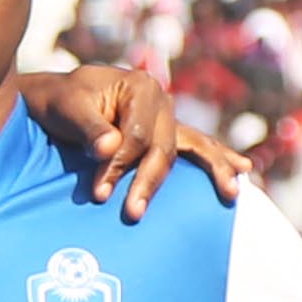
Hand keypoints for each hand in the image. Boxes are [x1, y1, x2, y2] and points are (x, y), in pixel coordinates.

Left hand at [20, 62, 244, 218]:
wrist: (59, 101)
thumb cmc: (60, 103)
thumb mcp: (67, 109)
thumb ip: (88, 128)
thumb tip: (108, 148)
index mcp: (140, 87)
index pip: (137, 135)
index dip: (118, 165)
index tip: (98, 192)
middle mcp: (161, 100)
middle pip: (164, 148)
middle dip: (149, 182)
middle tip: (133, 213)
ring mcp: (168, 118)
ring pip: (192, 149)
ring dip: (211, 171)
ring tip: (230, 193)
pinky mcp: (166, 134)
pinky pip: (197, 148)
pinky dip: (218, 159)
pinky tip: (243, 170)